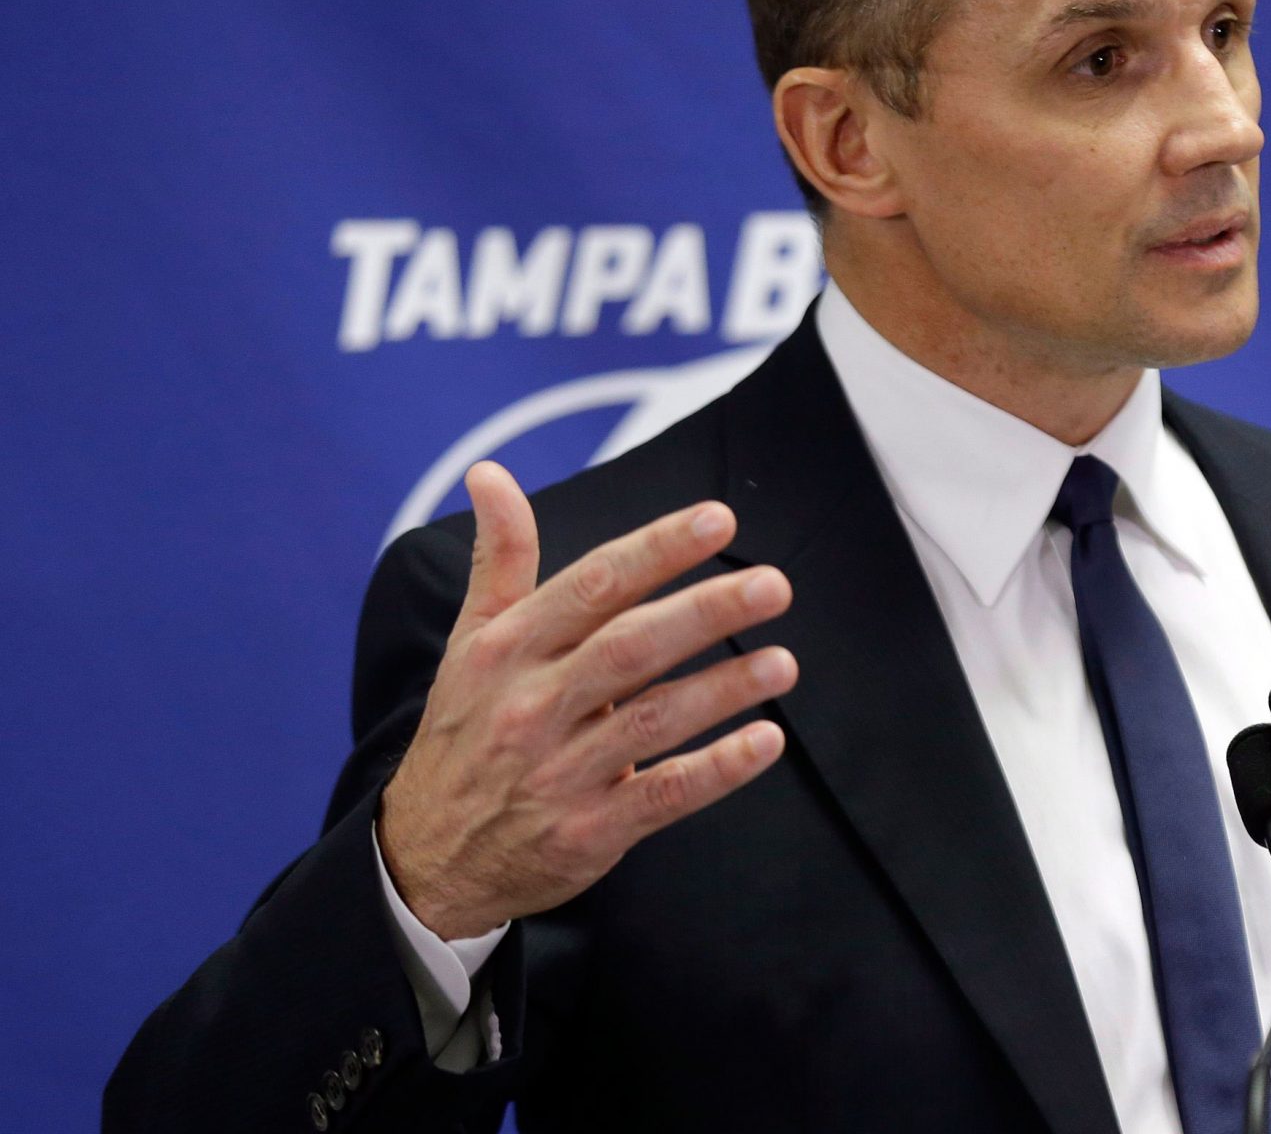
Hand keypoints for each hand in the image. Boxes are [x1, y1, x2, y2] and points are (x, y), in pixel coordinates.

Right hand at [377, 462, 798, 938]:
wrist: (424, 858)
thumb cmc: (466, 731)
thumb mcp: (471, 643)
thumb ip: (500, 559)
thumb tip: (490, 473)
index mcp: (509, 649)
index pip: (593, 585)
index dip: (657, 550)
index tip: (719, 519)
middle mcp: (533, 705)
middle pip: (630, 647)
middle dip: (705, 612)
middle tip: (773, 586)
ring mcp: (560, 772)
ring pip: (654, 719)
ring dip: (724, 688)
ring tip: (784, 662)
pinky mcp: (588, 832)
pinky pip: (662, 796)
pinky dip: (717, 770)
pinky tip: (765, 741)